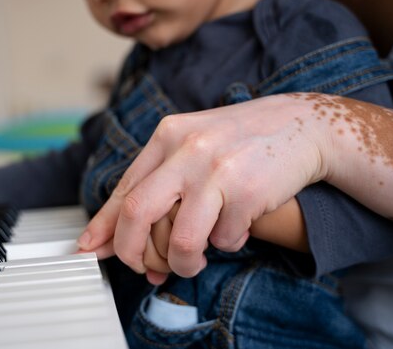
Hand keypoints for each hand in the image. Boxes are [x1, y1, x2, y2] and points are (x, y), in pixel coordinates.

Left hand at [79, 94, 327, 276]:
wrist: (303, 124)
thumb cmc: (240, 140)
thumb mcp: (192, 146)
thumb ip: (160, 183)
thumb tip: (125, 235)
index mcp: (168, 136)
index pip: (124, 188)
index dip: (103, 225)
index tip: (89, 248)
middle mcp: (187, 150)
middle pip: (136, 212)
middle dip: (130, 252)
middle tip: (140, 268)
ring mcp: (217, 171)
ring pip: (182, 241)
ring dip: (184, 263)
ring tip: (194, 260)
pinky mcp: (248, 192)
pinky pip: (224, 241)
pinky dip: (227, 243)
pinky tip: (237, 226)